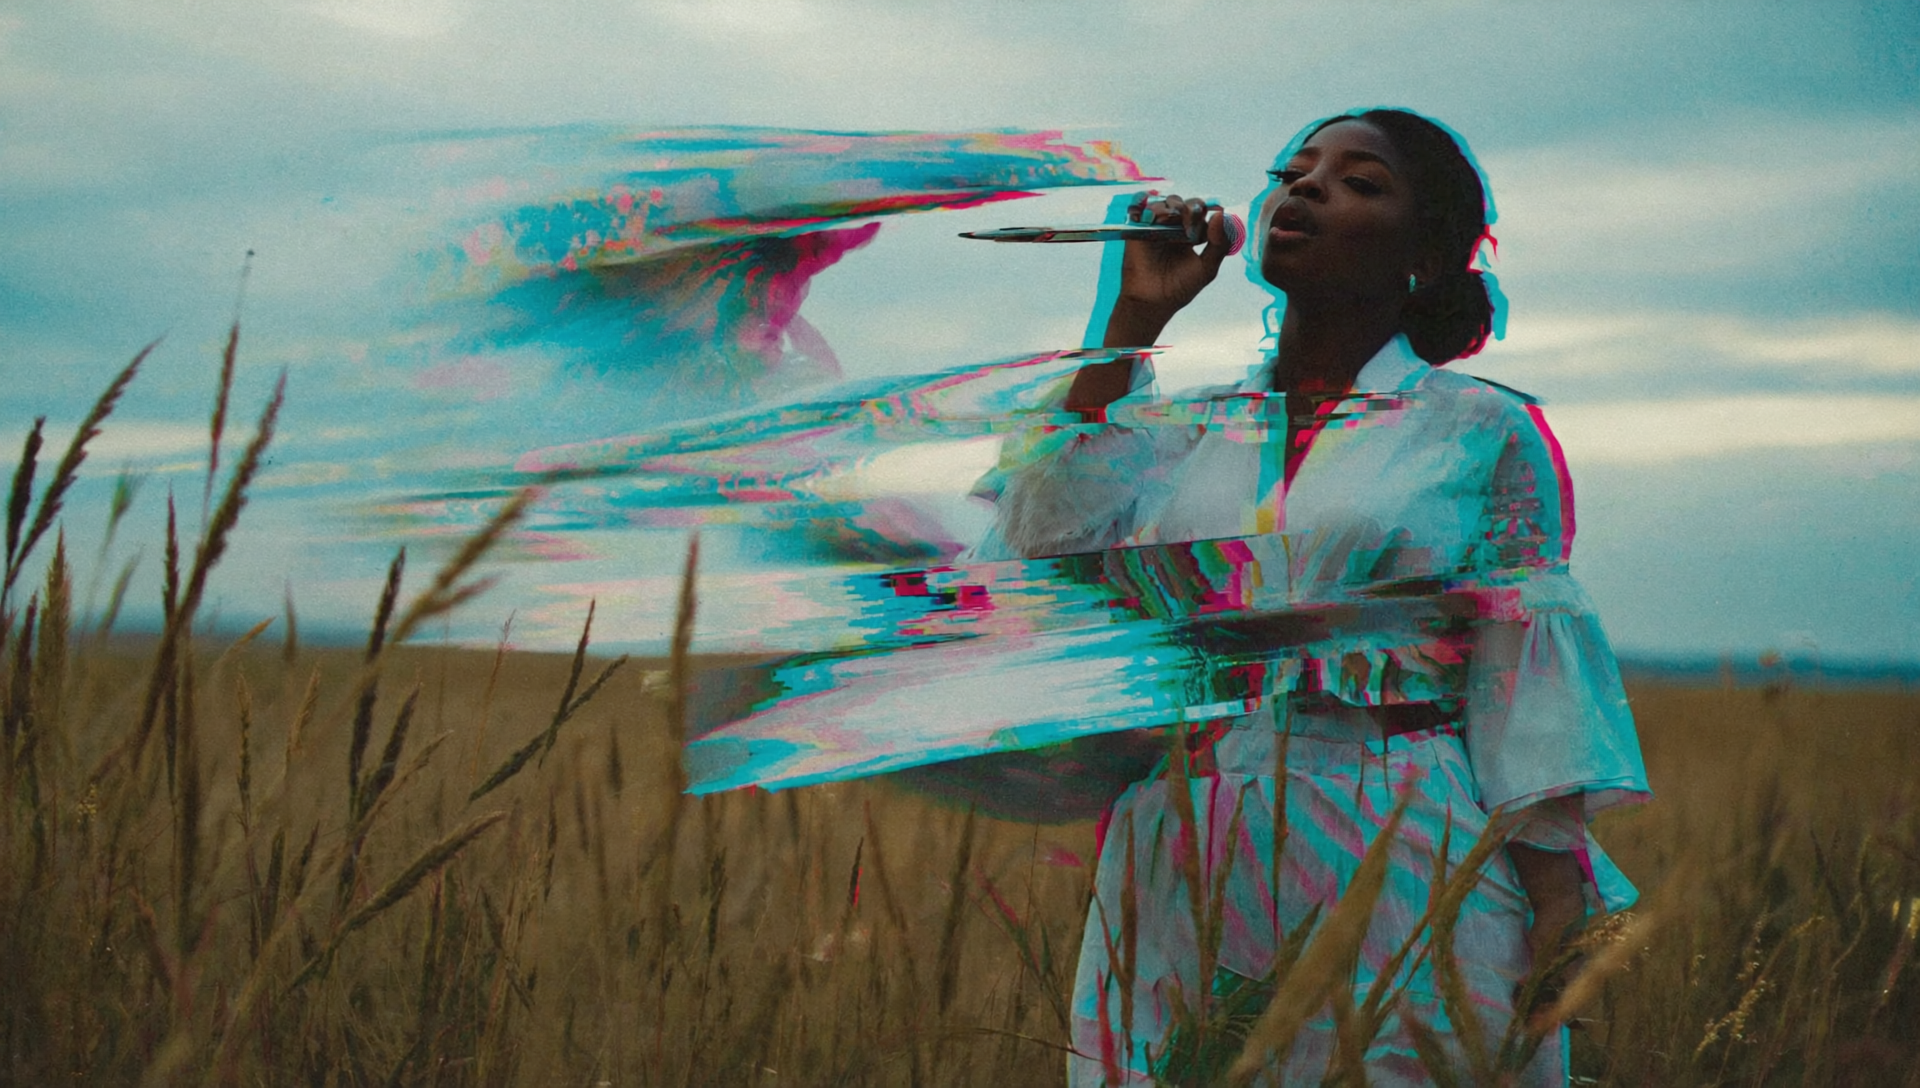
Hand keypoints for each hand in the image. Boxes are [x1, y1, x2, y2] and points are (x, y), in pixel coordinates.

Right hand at [1104, 192, 1234, 344]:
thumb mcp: (1207, 268)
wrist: (1152, 302)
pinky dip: (1146, 204)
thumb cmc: (1180, 288)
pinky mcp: (1137, 229)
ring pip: (1166, 202)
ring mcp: (1157, 227)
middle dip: (1191, 209)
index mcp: (1193, 235)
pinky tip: (1154, 216)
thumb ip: (1219, 244)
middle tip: (1189, 225)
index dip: (1209, 213)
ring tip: (1171, 221)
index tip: (1212, 218)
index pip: (1204, 215)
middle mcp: (1175, 228)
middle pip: (1186, 204)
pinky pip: (1139, 207)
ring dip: (1171, 207)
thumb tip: (1221, 215)